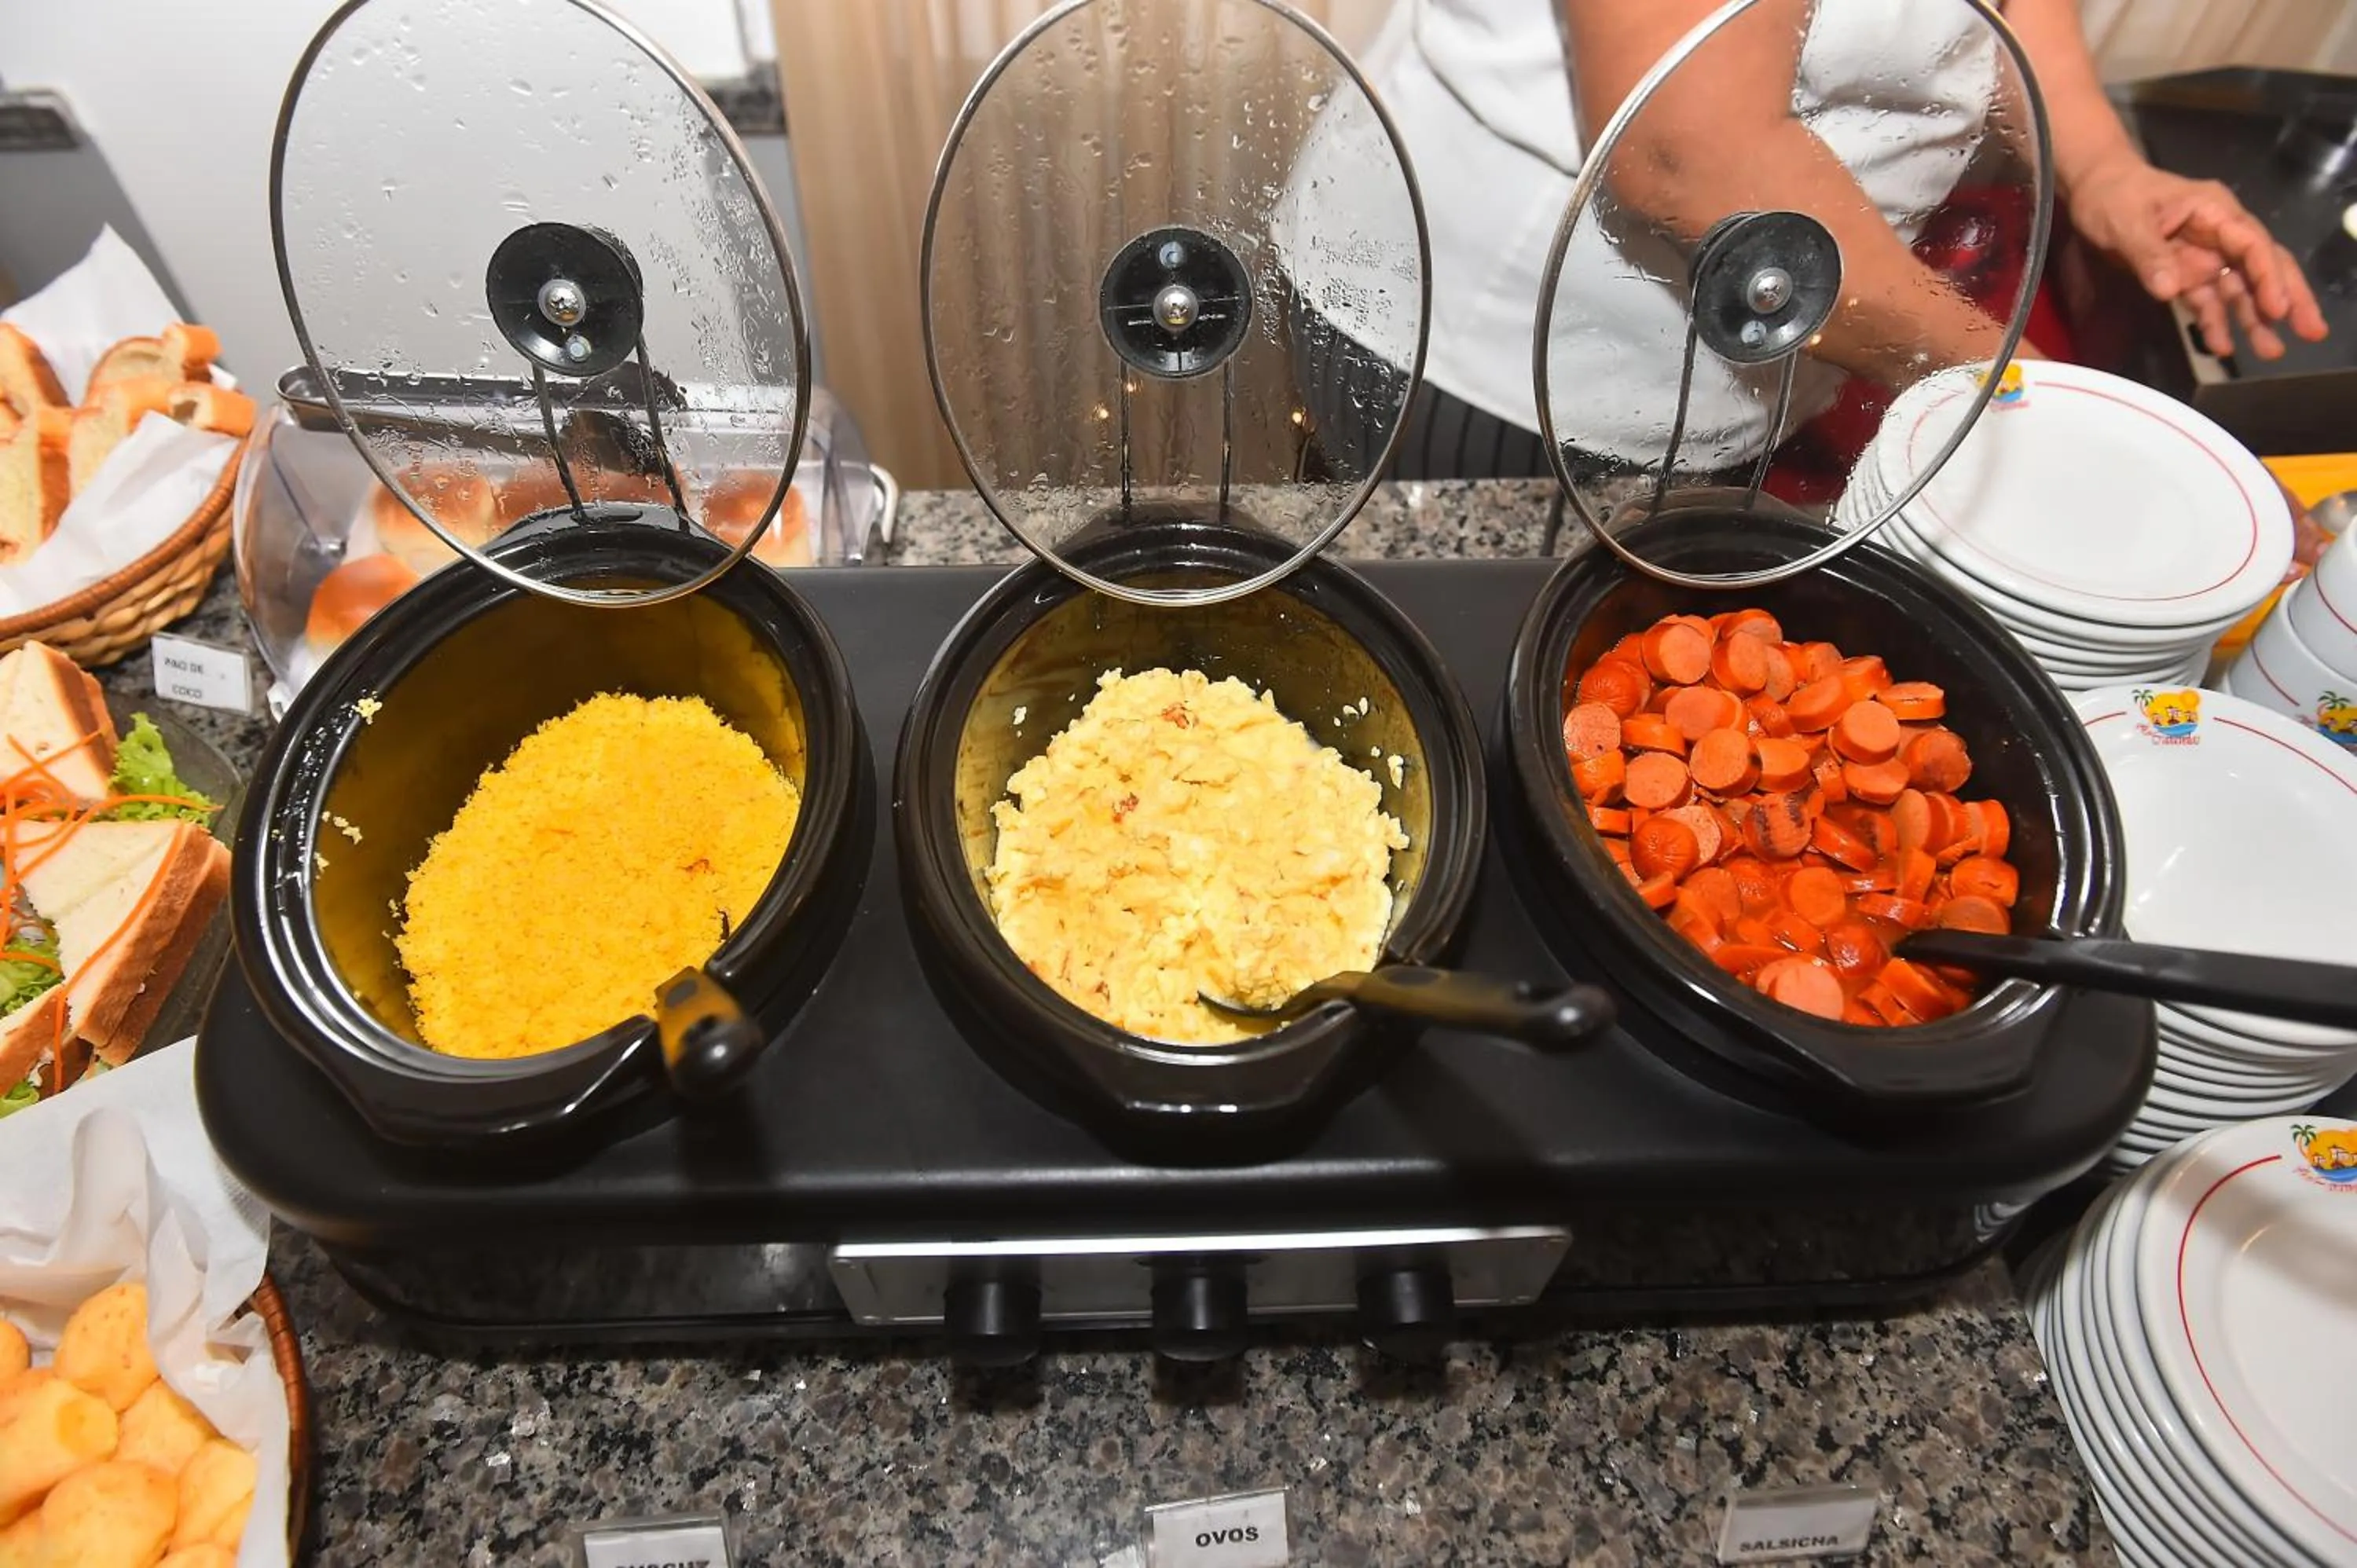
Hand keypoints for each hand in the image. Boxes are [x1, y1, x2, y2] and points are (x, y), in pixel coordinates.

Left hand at [2066, 155, 2328, 359]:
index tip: (2279, 308)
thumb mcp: (2126, 221)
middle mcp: (2219, 235)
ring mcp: (2204, 256)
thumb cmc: (2114, 195)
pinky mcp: (2186, 274)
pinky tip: (2222, 346)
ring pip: (2239, 289)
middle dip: (2287, 299)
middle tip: (2311, 332)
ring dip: (2254, 319)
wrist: (2095, 189)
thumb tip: (2170, 289)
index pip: (2253, 245)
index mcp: (2215, 212)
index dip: (2269, 277)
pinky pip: (2207, 300)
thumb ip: (2149, 255)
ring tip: (2271, 352)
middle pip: (2261, 267)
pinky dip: (2215, 322)